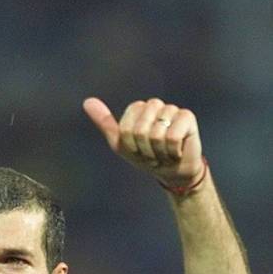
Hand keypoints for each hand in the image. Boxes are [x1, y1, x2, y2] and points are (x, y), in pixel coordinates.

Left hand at [83, 97, 204, 187]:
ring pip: (156, 135)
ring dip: (158, 152)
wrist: (171, 171)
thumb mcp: (120, 143)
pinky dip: (171, 151)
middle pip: (139, 130)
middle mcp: (154, 105)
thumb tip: (87, 101)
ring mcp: (171, 109)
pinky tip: (175, 151)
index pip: (125, 127)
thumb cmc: (145, 157)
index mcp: (137, 109)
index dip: (130, 144)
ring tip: (163, 152)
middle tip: (152, 152)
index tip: (137, 149)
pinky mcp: (187, 117)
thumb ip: (104, 122)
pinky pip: (172, 137)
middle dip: (144, 149)